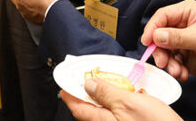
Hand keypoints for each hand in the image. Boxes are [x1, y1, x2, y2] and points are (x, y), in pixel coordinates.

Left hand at [60, 79, 181, 120]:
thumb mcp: (129, 103)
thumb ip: (106, 93)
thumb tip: (88, 84)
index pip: (77, 107)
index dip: (69, 92)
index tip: (65, 81)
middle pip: (90, 110)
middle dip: (88, 93)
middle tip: (88, 78)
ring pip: (105, 112)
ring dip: (106, 97)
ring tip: (110, 84)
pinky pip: (119, 116)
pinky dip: (120, 105)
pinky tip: (130, 96)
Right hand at [141, 0, 195, 82]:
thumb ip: (178, 37)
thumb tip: (156, 36)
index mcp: (186, 12)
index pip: (162, 16)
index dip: (152, 28)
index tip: (147, 42)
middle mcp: (180, 24)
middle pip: (159, 34)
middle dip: (160, 50)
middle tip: (162, 63)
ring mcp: (180, 40)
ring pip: (163, 49)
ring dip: (168, 62)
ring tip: (177, 72)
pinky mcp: (182, 54)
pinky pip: (170, 60)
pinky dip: (174, 68)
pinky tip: (183, 74)